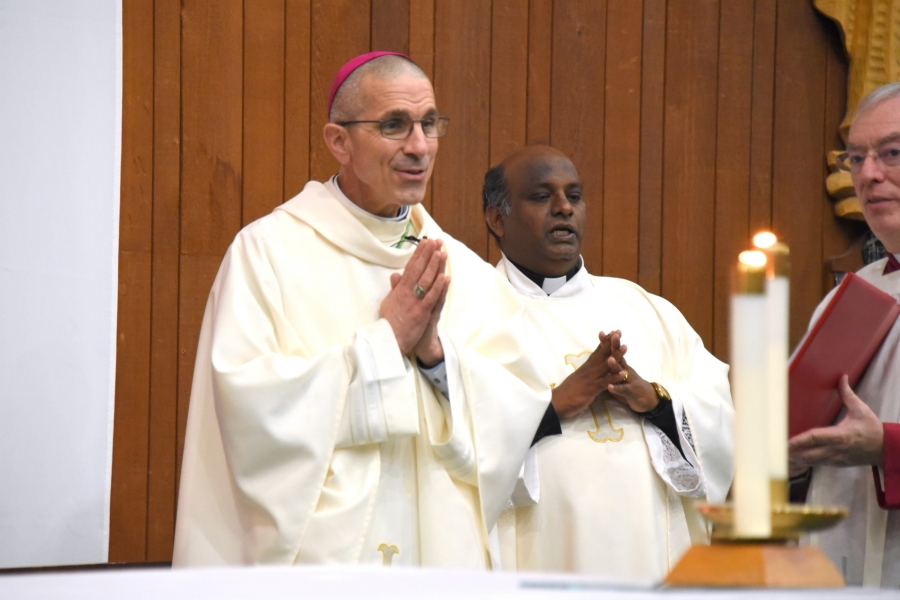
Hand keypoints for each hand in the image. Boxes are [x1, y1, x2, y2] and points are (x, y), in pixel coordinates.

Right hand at [380, 239, 448, 354]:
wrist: (388, 342)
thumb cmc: (389, 324)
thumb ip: (394, 289)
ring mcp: (414, 302)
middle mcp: (406, 293)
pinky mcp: (421, 313)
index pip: (411, 267)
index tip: (426, 242)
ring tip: (442, 252)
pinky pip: (431, 298)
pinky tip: (445, 277)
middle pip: (419, 270)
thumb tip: (396, 275)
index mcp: (400, 289)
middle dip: (428, 254)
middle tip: (436, 241)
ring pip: (426, 280)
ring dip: (434, 266)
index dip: (419, 254)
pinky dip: (438, 287)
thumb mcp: (388, 303)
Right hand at [551, 330, 627, 417]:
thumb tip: (590, 368)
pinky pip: (605, 382)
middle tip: (619, 331)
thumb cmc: (567, 392)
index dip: (604, 342)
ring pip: (606, 365)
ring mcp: (591, 378)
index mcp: (586, 367)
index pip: (596, 352)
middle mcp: (589, 370)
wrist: (557, 402)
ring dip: (616, 356)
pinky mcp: (592, 389)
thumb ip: (585, 372)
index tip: (611, 332)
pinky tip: (624, 373)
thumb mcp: (577, 378)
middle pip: (602, 354)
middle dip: (611, 343)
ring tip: (625, 347)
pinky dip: (615, 377)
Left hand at [602, 331, 659, 412]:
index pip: (614, 352)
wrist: (647, 399)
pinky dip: (616, 388)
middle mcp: (626, 370)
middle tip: (612, 336)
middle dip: (615, 347)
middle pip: (619, 357)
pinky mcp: (631, 392)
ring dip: (615, 366)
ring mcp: (629, 380)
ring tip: (609, 359)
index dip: (609, 343)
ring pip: (621, 372)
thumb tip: (603, 354)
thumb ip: (613, 365)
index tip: (602, 333)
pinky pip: (623, 390)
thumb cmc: (630, 385)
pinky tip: (610, 387)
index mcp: (622, 366)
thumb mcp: (621, 373)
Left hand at [788, 374, 884, 471]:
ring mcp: (836, 459)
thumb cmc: (872, 429)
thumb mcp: (860, 410)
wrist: (886, 449)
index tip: (786, 440)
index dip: (799, 440)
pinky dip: (806, 462)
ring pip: (811, 462)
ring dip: (797, 458)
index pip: (815, 438)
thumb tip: (842, 377)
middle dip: (792, 452)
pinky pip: (817, 464)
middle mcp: (836, 449)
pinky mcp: (836, 464)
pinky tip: (794, 458)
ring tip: (780, 454)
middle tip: (775, 449)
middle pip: (809, 454)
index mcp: (841, 435)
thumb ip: (847, 394)